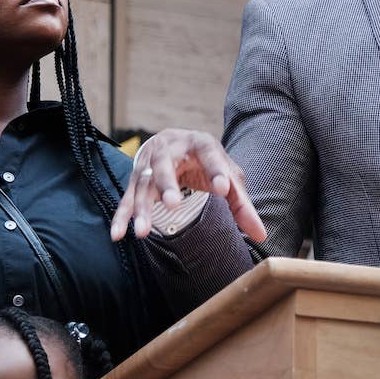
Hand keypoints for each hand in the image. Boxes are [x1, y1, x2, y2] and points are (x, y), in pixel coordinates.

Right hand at [111, 128, 264, 241]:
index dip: (216, 171)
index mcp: (200, 143)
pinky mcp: (136, 179)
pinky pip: (127, 198)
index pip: (209, 155)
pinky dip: (122, 216)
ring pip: (142, 184)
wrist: (178, 144)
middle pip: (164, 165)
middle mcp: (169, 148)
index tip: (224, 189)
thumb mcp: (228, 176)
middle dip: (167, 184)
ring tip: (142, 233)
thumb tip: (262, 235)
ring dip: (141, 208)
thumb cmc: (207, 163)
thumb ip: (242, 204)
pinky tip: (117, 234)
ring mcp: (149, 163)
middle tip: (172, 204)